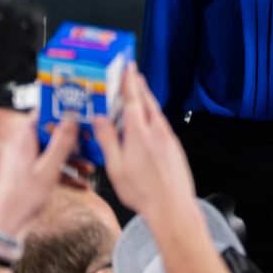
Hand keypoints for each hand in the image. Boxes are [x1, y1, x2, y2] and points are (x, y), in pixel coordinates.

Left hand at [0, 114, 79, 237]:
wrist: (6, 227)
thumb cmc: (23, 198)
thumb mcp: (49, 169)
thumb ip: (61, 143)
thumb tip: (71, 120)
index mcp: (22, 141)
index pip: (40, 114)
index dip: (59, 111)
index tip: (77, 111)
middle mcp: (21, 148)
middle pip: (50, 134)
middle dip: (71, 138)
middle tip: (89, 140)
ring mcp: (24, 162)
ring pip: (52, 153)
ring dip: (72, 159)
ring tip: (90, 167)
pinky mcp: (27, 176)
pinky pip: (49, 168)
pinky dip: (65, 174)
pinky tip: (83, 185)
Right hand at [92, 63, 195, 218]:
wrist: (172, 205)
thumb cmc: (142, 191)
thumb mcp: (116, 166)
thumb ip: (108, 139)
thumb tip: (99, 118)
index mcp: (139, 133)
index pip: (133, 99)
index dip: (129, 82)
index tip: (128, 67)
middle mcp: (157, 130)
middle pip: (147, 102)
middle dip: (139, 86)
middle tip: (132, 73)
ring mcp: (168, 138)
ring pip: (155, 112)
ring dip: (146, 100)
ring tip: (138, 93)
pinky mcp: (174, 146)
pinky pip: (161, 124)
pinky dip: (151, 116)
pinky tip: (147, 122)